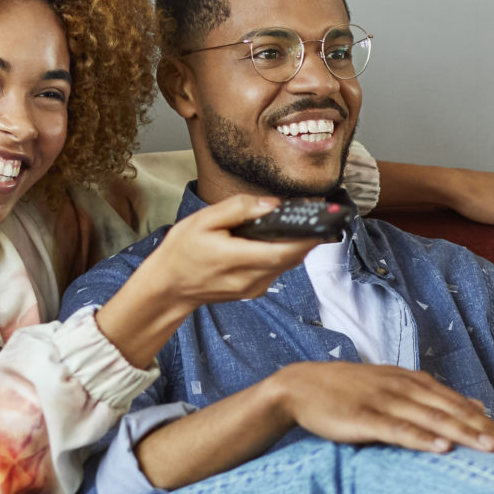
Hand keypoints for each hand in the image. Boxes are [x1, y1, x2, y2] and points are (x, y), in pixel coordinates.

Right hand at [94, 195, 313, 365]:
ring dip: (297, 242)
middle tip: (318, 211)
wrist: (169, 287)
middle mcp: (251, 278)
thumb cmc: (181, 251)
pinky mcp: (255, 289)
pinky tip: (277, 235)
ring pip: (288, 263)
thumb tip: (271, 203)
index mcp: (237, 259)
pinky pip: (277, 268)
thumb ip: (238, 209)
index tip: (325, 217)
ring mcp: (255, 287)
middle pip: (293, 256)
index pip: (285, 251)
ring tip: (300, 219)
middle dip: (308, 234)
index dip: (309, 236)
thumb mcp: (203, 221)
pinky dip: (283, 251)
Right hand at [272, 362, 493, 455]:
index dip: (487, 424)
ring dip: (463, 434)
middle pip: (453, 412)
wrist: (300, 386)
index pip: (459, 404)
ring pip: (432, 419)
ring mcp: (385, 402)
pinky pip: (398, 429)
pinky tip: (441, 448)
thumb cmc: (351, 392)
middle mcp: (405, 388)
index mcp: (415, 382)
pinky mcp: (364, 418)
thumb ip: (434, 398)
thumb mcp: (396, 388)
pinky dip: (422, 438)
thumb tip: (477, 409)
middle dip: (485, 432)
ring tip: (489, 449)